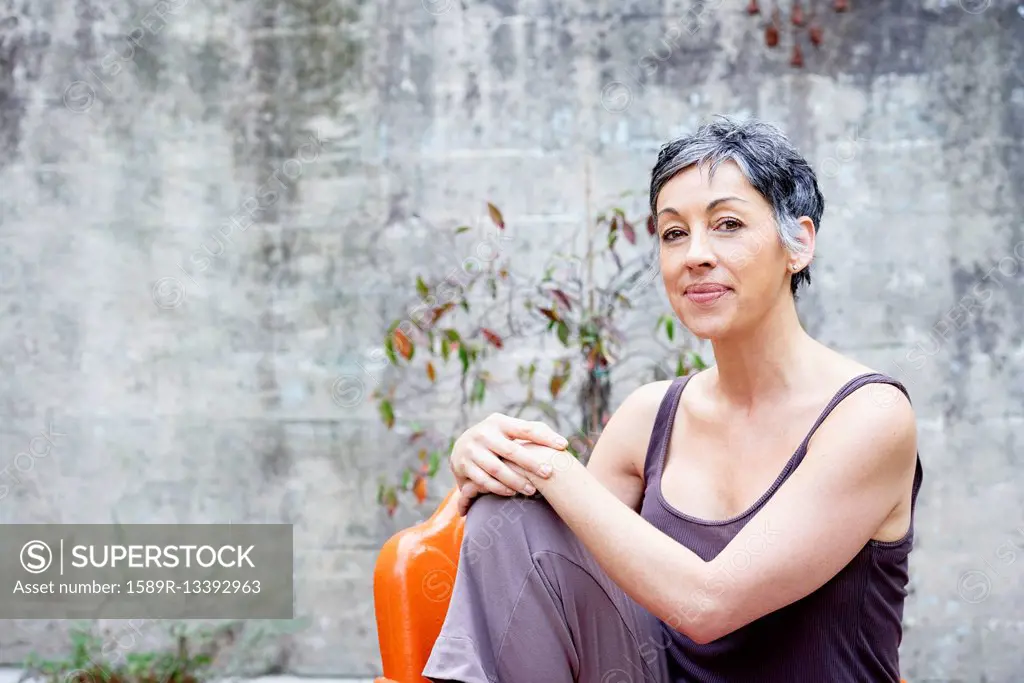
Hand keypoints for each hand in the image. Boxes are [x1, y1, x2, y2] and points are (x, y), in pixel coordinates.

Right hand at [450, 413, 567, 515]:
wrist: (462, 447)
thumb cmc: (497, 439)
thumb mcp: (509, 430)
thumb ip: (532, 432)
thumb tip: (562, 443)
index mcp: (499, 421)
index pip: (525, 428)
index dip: (545, 437)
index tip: (563, 445)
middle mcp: (483, 433)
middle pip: (511, 450)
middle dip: (531, 463)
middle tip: (549, 473)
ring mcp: (472, 450)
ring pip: (497, 468)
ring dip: (516, 481)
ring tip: (532, 490)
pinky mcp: (463, 466)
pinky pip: (484, 480)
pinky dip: (499, 488)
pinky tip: (512, 492)